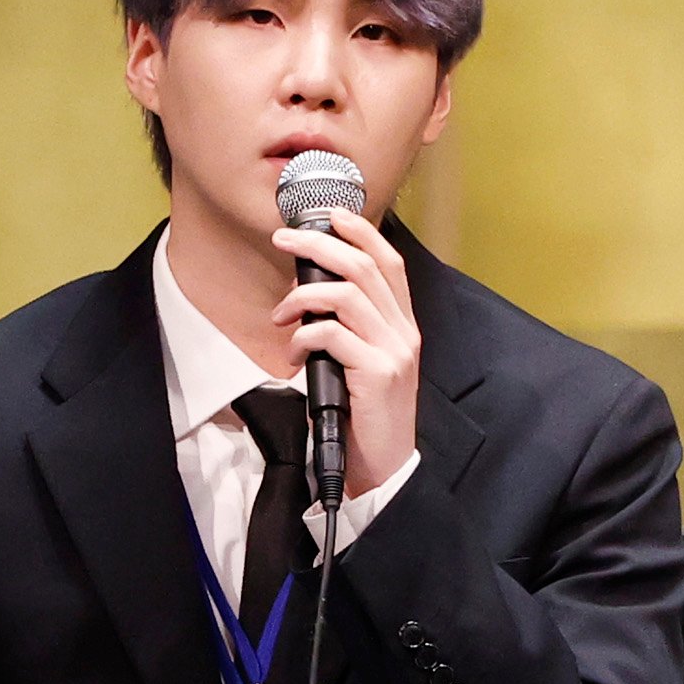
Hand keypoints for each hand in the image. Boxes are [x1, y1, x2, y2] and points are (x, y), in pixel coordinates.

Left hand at [271, 204, 421, 490]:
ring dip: (302, 296)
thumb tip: (307, 294)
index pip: (389, 261)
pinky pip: (333, 335)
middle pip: (364, 266)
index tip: (328, 215)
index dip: (360, 231)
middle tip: (283, 241)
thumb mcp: (359, 363)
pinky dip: (304, 336)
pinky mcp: (377, 374)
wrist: (382, 468)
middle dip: (319, 246)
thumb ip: (347, 328)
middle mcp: (404, 333)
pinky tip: (292, 354)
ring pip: (347, 294)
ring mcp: (394, 352)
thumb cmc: (363, 416)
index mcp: (403, 326)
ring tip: (280, 314)